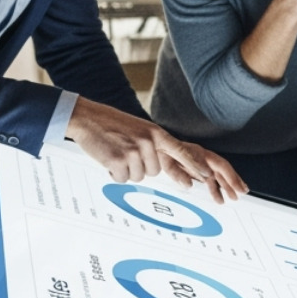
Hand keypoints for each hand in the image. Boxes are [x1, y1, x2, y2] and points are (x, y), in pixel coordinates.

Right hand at [67, 98, 245, 203]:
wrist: (88, 118)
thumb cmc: (113, 125)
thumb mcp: (140, 129)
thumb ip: (154, 143)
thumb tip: (164, 164)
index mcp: (156, 133)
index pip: (181, 150)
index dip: (195, 164)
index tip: (208, 174)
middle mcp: (148, 142)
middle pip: (155, 172)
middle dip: (141, 167)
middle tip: (126, 152)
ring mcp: (134, 151)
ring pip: (139, 177)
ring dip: (127, 170)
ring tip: (117, 153)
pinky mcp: (118, 160)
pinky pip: (123, 179)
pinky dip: (114, 174)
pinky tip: (108, 158)